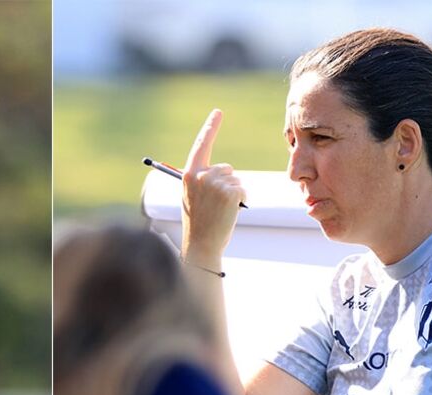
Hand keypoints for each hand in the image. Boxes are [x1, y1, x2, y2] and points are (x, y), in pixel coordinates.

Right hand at [181, 109, 244, 264]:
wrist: (202, 244)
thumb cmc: (196, 223)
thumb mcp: (192, 197)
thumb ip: (200, 180)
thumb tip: (223, 171)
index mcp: (188, 174)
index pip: (201, 145)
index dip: (210, 128)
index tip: (218, 112)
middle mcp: (201, 175)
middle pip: (226, 167)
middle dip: (226, 183)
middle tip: (215, 204)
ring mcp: (216, 184)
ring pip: (235, 180)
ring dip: (233, 193)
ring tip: (220, 210)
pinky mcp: (231, 193)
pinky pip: (242, 189)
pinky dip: (240, 200)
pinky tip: (229, 212)